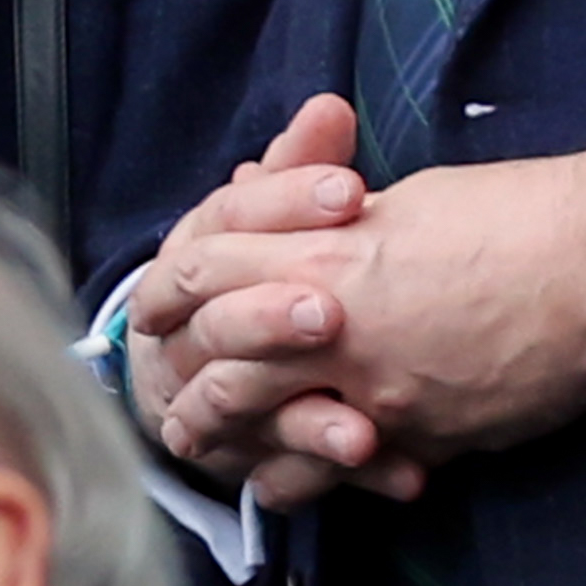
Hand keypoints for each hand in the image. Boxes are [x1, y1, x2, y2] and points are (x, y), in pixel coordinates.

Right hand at [129, 97, 382, 506]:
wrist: (186, 368)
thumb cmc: (247, 274)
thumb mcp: (270, 213)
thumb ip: (299, 166)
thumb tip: (330, 107)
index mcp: (194, 252)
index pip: (223, 220)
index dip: (283, 204)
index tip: (352, 192)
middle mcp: (184, 330)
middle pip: (215, 323)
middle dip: (268, 320)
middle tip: (330, 315)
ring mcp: (203, 400)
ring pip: (238, 411)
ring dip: (304, 419)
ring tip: (364, 431)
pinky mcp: (239, 457)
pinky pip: (284, 476)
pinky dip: (341, 477)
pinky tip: (401, 474)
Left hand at [144, 114, 585, 501]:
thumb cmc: (515, 211)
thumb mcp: (407, 200)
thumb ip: (340, 228)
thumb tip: (301, 233)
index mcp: (324, 253)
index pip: (206, 270)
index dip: (170, 289)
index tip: (155, 307)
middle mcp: (337, 331)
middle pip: (225, 367)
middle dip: (188, 388)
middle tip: (170, 406)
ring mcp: (381, 392)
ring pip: (278, 433)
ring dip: (241, 446)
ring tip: (217, 458)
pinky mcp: (429, 436)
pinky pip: (352, 473)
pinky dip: (318, 480)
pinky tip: (297, 485)